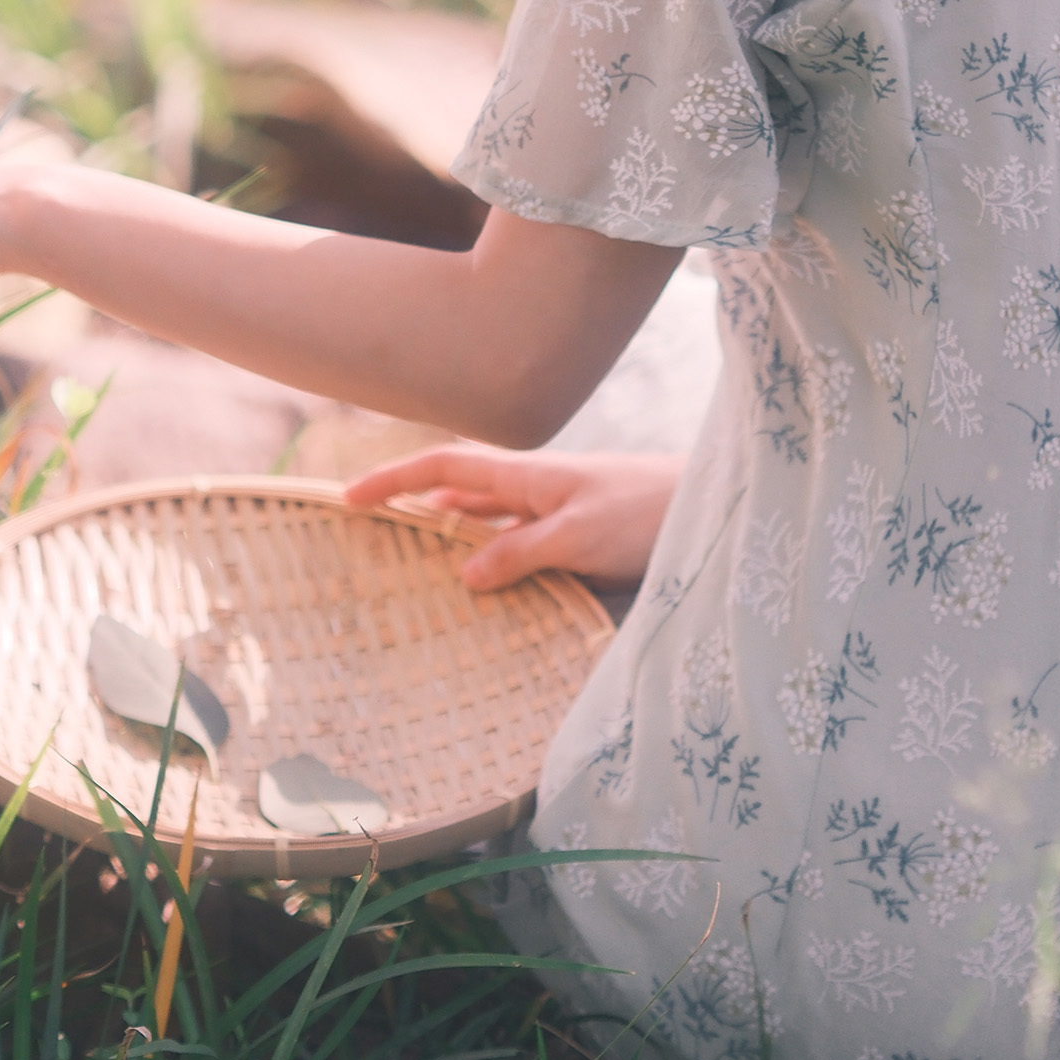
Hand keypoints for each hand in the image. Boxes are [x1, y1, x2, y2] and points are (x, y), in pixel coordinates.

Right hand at [346, 443, 684, 590]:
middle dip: (412, 509)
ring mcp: (557, 513)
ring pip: (488, 525)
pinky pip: (518, 549)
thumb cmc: (648, 512)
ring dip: (451, 541)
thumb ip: (521, 551)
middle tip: (366, 540)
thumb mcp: (579, 535)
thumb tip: (464, 574)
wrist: (712, 511)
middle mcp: (535, 490)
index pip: (445, 468)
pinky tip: (485, 592)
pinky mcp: (578, 540)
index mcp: (527, 476)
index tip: (348, 499)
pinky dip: (492, 564)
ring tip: (410, 572)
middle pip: (459, 496)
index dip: (395, 478)